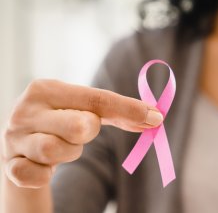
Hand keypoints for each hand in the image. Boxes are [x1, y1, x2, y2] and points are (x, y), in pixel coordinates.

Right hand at [1, 79, 162, 187]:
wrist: (19, 144)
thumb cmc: (59, 122)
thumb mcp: (84, 110)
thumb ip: (117, 113)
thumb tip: (154, 118)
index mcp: (47, 89)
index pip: (96, 99)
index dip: (128, 109)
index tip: (155, 117)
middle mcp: (27, 110)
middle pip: (80, 125)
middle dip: (88, 132)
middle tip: (81, 130)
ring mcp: (15, 138)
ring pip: (59, 151)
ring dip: (70, 153)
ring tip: (62, 146)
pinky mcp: (10, 165)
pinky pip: (38, 175)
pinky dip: (47, 173)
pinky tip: (45, 166)